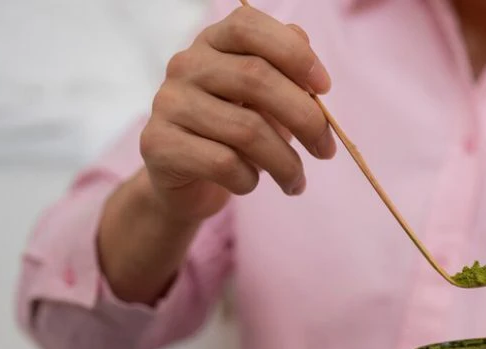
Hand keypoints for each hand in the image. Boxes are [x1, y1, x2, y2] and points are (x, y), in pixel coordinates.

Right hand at [140, 5, 335, 222]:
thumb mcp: (265, 102)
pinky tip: (250, 183)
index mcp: (212, 43)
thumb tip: (303, 42)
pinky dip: (249, 179)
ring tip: (296, 182)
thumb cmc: (234, 136)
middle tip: (326, 150)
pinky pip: (223, 163)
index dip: (294, 53)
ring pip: (246, 130)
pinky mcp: (158, 144)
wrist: (185, 184)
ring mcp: (168, 103)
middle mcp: (185, 65)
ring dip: (285, 163)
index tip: (325, 88)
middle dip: (306, 119)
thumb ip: (285, 71)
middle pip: (256, 78)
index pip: (249, 27)